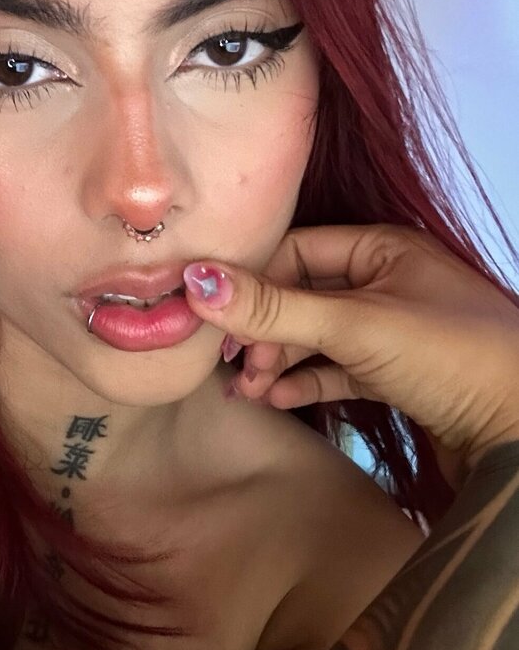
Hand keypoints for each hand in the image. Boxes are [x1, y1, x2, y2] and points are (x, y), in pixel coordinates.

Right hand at [182, 223, 518, 489]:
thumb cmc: (453, 357)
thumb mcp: (356, 326)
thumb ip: (275, 308)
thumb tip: (195, 281)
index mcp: (383, 249)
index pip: (296, 252)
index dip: (253, 284)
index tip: (218, 322)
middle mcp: (386, 282)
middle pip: (301, 297)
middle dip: (263, 332)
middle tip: (239, 368)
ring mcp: (392, 329)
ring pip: (316, 337)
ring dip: (279, 361)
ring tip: (250, 392)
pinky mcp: (397, 373)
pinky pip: (337, 369)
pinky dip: (306, 382)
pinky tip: (278, 399)